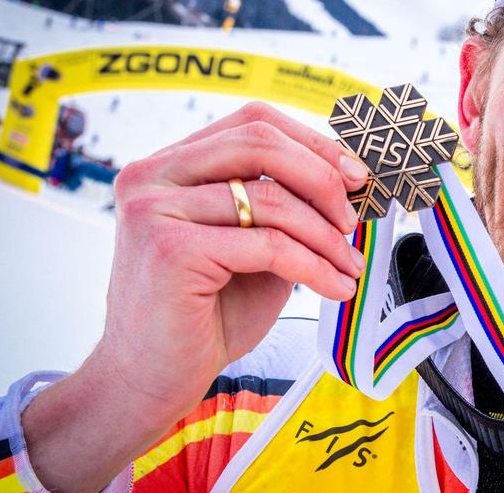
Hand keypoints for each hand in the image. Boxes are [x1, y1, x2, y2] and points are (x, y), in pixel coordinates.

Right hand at [22, 101, 369, 491]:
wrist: (148, 382)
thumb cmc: (205, 316)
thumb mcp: (252, 249)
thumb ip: (282, 210)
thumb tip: (349, 185)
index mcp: (169, 165)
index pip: (252, 123)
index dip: (312, 142)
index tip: (355, 176)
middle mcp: (153, 176)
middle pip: (260, 143)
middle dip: (322, 178)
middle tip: (354, 218)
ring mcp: (155, 209)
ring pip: (270, 198)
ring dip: (326, 235)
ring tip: (349, 265)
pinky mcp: (169, 249)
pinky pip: (268, 245)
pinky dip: (314, 266)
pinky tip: (335, 288)